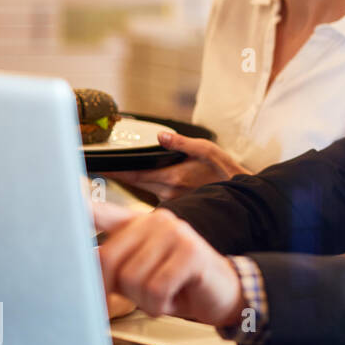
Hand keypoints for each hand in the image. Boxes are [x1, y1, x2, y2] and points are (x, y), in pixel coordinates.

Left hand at [91, 199, 247, 328]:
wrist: (222, 294)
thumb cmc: (178, 285)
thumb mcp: (141, 274)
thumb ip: (113, 267)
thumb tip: (79, 271)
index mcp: (139, 223)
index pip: (101, 211)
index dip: (78, 208)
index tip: (62, 202)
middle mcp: (156, 220)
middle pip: (109, 259)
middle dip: (115, 289)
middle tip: (134, 298)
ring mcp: (176, 233)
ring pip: (133, 278)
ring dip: (145, 300)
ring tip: (162, 295)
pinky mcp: (191, 252)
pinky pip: (156, 289)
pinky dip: (161, 305)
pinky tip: (173, 298)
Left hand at [112, 132, 251, 202]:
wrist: (243, 198)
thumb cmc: (228, 173)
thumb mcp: (208, 151)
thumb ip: (182, 143)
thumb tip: (160, 136)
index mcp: (173, 178)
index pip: (135, 175)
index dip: (115, 171)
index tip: (100, 167)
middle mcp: (169, 193)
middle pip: (136, 184)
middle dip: (122, 176)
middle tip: (106, 167)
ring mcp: (172, 202)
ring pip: (146, 191)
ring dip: (137, 183)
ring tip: (127, 174)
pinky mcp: (178, 207)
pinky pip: (156, 198)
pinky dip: (150, 191)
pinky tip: (152, 185)